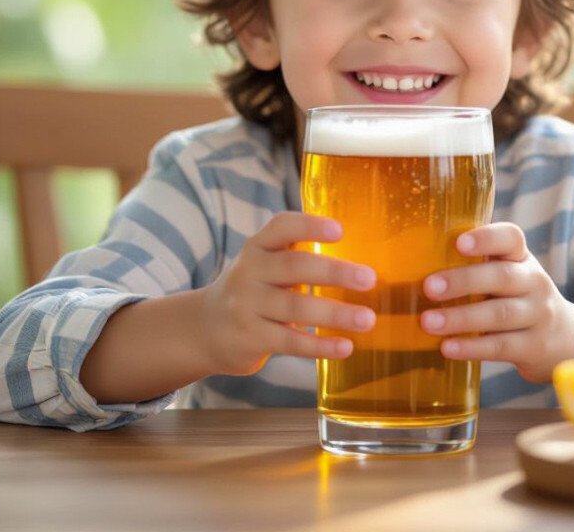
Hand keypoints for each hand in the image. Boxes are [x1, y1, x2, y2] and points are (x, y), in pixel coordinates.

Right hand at [195, 213, 375, 375]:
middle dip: (333, 272)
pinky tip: (345, 346)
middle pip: (293, 267)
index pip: (281, 227)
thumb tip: (358, 263)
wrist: (205, 329)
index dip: (309, 226)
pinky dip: (319, 346)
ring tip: (367, 319)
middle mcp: (249, 272)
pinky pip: (290, 342)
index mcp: (258, 247)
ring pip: (295, 308)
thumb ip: (298, 257)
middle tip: (369, 278)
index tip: (339, 230)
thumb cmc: (252, 291)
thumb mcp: (264, 264)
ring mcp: (246, 306)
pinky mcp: (250, 338)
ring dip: (335, 314)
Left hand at [419, 223, 573, 382]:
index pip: (511, 238)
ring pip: (499, 314)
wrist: (566, 338)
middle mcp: (534, 282)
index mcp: (522, 258)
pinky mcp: (535, 347)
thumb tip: (414, 261)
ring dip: (461, 318)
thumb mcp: (509, 275)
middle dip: (463, 281)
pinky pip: (501, 346)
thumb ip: (477, 266)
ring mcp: (538, 315)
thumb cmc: (519, 299)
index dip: (486, 238)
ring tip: (428, 322)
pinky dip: (472, 347)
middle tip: (428, 287)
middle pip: (502, 277)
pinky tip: (447, 348)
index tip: (458, 242)